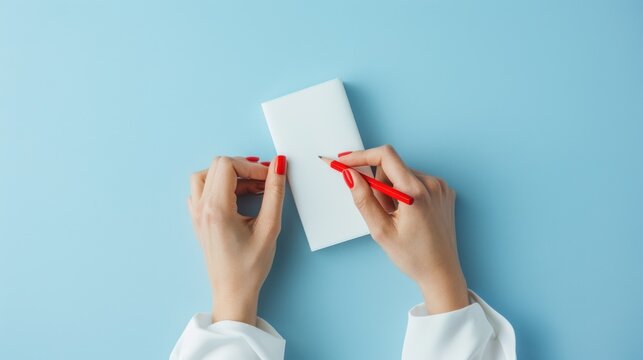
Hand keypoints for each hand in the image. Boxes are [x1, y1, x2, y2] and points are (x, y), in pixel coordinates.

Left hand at [188, 155, 286, 324]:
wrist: (233, 292)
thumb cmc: (250, 266)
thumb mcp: (269, 227)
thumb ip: (274, 192)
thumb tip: (278, 165)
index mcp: (216, 208)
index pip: (228, 165)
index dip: (251, 165)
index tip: (269, 176)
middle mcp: (201, 208)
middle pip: (217, 166)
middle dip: (243, 168)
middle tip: (264, 180)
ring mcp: (196, 214)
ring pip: (206, 175)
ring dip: (229, 175)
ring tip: (252, 187)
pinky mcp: (198, 219)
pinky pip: (201, 190)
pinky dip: (218, 185)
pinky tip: (237, 197)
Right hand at [338, 145, 468, 313]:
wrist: (441, 273)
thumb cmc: (413, 257)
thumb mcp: (381, 231)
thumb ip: (363, 199)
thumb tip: (349, 175)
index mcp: (416, 192)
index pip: (385, 156)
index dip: (361, 156)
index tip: (345, 161)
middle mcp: (432, 184)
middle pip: (392, 167)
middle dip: (379, 185)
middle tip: (382, 212)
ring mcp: (441, 187)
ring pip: (403, 174)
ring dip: (393, 190)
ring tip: (398, 218)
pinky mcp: (444, 191)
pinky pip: (416, 181)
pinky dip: (406, 193)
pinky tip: (410, 215)